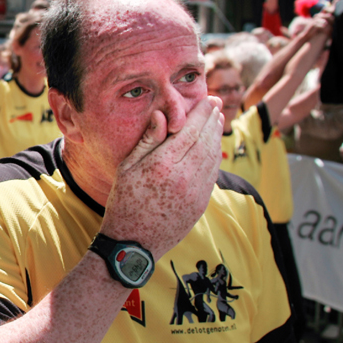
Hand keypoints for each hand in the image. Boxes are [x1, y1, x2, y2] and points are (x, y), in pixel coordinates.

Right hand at [101, 96, 223, 258]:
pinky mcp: (201, 204)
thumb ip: (148, 141)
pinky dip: (215, 156)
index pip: (190, 131)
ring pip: (212, 157)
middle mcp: (183, 177)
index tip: (209, 99)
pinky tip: (213, 147)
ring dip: (216, 136)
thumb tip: (163, 115)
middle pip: (205, 141)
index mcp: (162, 165)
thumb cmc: (124, 202)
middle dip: (213, 120)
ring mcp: (195, 192)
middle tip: (217, 104)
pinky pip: (212, 174)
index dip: (202, 113)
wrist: (133, 243)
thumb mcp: (127, 168)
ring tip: (218, 121)